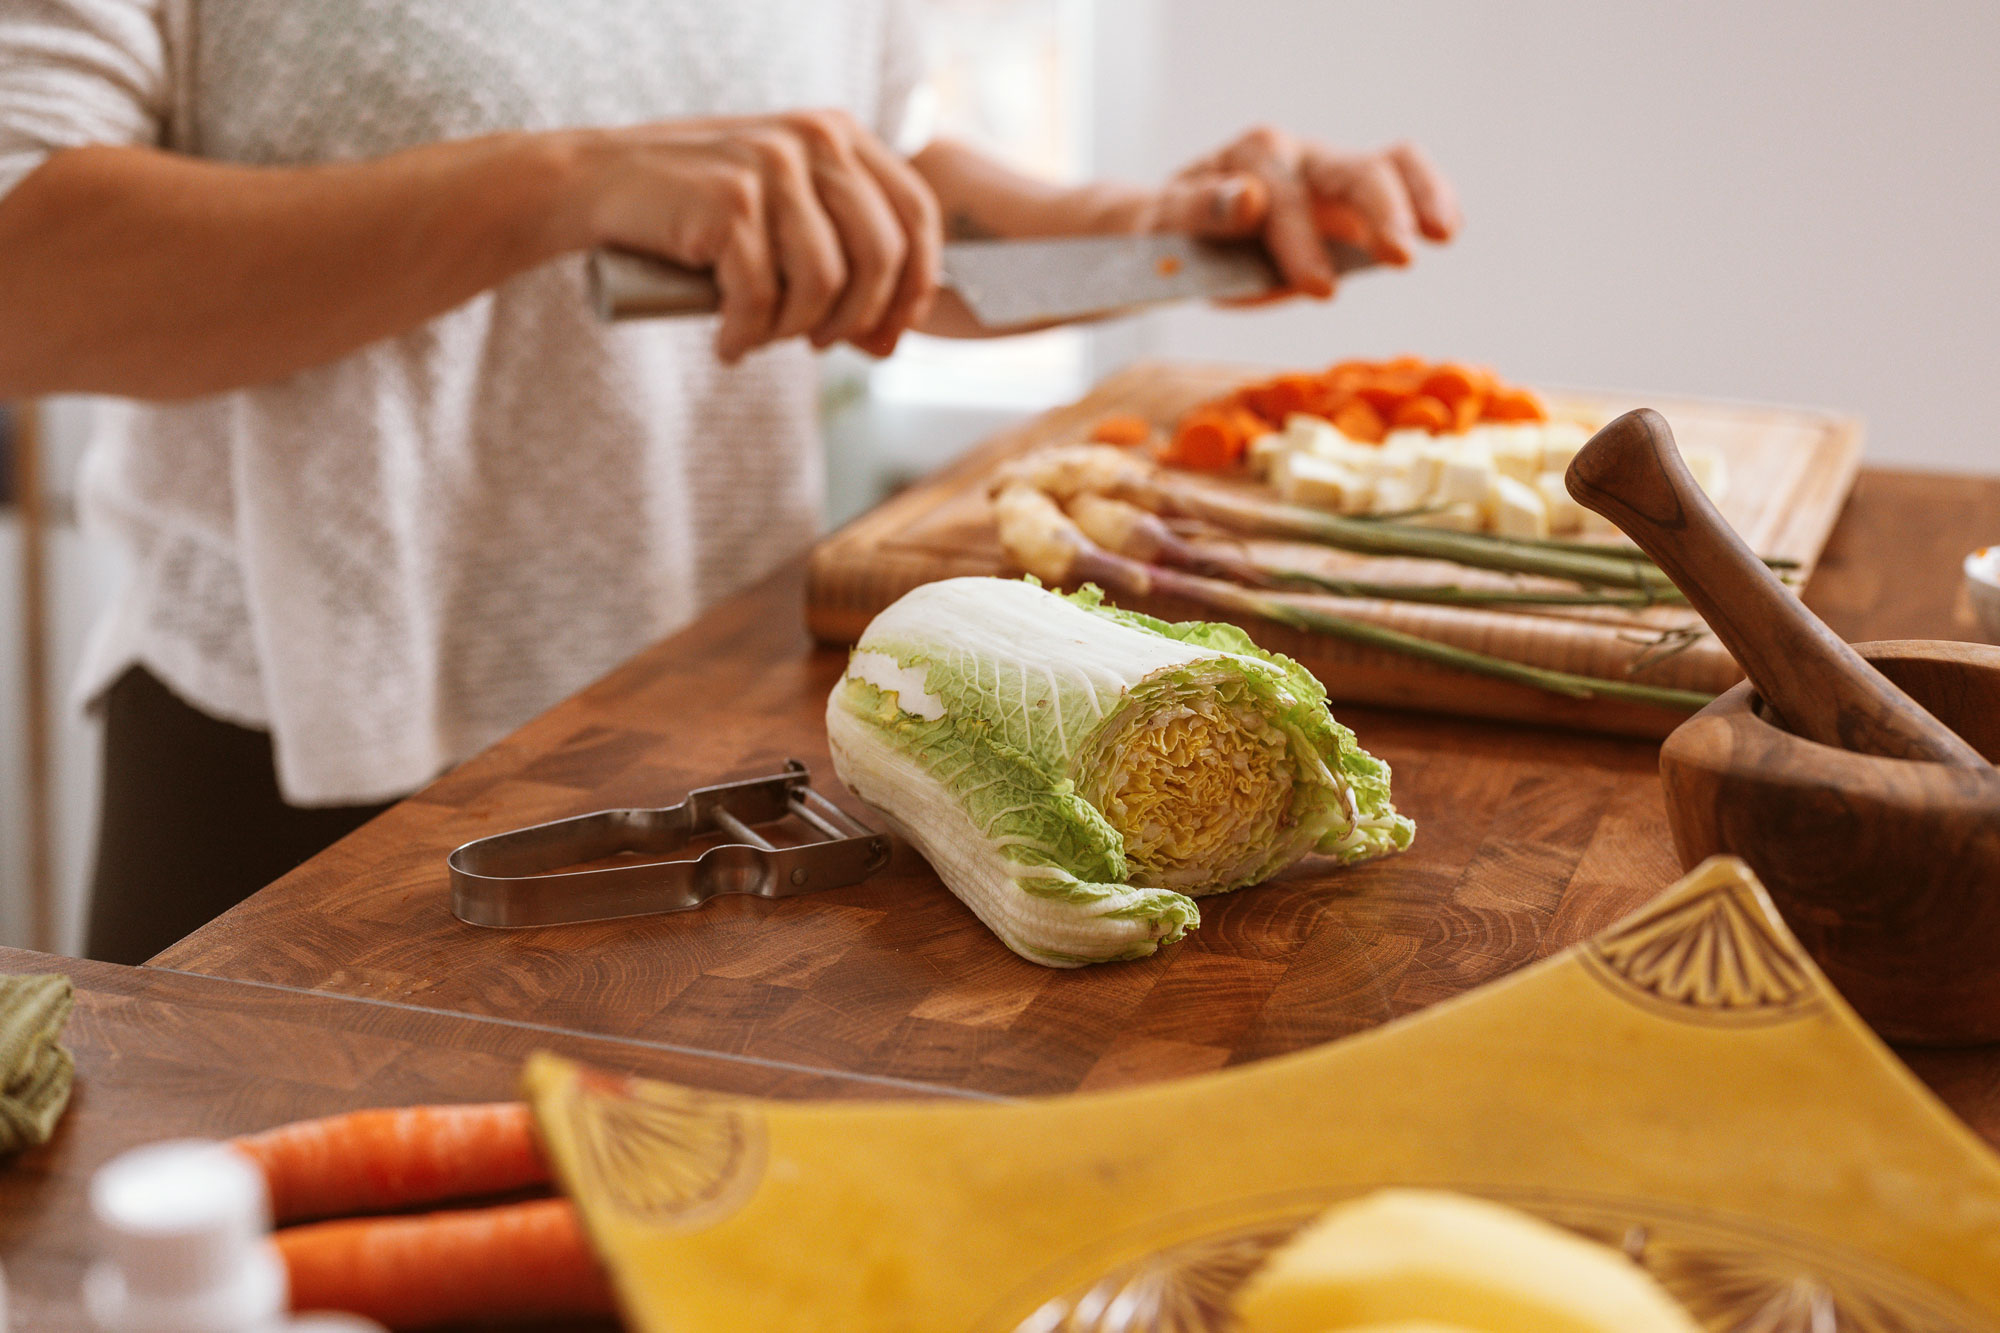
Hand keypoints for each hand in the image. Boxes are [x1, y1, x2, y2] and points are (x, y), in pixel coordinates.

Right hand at [571, 110, 941, 361]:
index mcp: (841, 135)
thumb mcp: (785, 220)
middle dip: (858, 319)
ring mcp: (771, 166)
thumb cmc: (701, 212)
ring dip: (795, 331)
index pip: (917, 214)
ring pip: (825, 283)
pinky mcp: (729, 201)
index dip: (916, 286)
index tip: (888, 334)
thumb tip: (892, 343)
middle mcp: (814, 140)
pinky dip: (747, 336)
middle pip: (882, 255)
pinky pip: (763, 296)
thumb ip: (843, 259)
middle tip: (817, 345)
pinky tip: (728, 344)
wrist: (602, 183)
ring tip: (760, 338)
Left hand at [1143, 127, 1460, 298]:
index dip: (1301, 242)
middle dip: (1378, 213)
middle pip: (1352, 170)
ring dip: (1421, 197)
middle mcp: (1297, 155)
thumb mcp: (1166, 224)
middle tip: (1399, 258)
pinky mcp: (1352, 198)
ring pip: (1390, 163)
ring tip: (1443, 235)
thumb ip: (1202, 211)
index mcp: (1251, 157)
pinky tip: (1448, 227)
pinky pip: (1403, 180)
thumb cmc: (1171, 231)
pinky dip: (1431, 198)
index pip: (1284, 197)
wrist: (1178, 228)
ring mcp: (1329, 173)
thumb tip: (1249, 198)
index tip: (1319, 288)